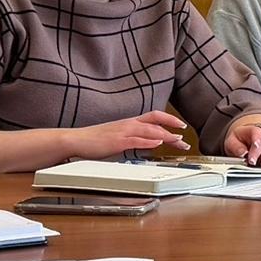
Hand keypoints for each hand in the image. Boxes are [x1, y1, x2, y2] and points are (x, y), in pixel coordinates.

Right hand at [66, 112, 190, 159]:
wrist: (75, 140)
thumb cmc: (94, 140)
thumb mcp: (118, 137)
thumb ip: (133, 138)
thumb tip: (149, 142)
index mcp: (129, 122)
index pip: (153, 116)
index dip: (169, 119)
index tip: (181, 126)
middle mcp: (128, 124)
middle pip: (155, 120)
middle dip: (172, 125)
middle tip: (185, 134)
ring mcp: (123, 132)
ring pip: (149, 130)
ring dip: (165, 135)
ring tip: (177, 140)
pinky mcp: (117, 142)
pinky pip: (135, 140)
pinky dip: (148, 141)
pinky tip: (157, 144)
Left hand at [222, 122, 260, 166]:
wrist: (244, 140)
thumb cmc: (239, 139)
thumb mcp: (232, 140)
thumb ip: (236, 146)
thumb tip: (242, 152)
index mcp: (253, 131)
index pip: (256, 133)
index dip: (256, 140)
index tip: (254, 146)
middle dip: (259, 152)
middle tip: (253, 160)